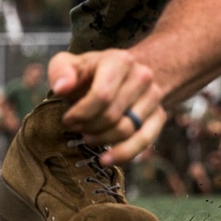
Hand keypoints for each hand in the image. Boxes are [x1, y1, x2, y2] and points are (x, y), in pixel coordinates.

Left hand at [48, 49, 166, 165]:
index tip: (67, 120)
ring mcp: (153, 96)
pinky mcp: (159, 115)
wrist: (118, 74)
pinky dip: (124, 154)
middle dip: (88, 127)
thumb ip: (61, 72)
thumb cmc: (88, 73)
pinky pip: (144, 141)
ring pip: (126, 130)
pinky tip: (106, 160)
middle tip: (76, 129)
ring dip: (102, 139)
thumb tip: (62, 88)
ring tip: (87, 137)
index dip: (81, 113)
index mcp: (120, 60)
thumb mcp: (68, 65)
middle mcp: (142, 76)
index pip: (102, 96)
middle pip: (113, 115)